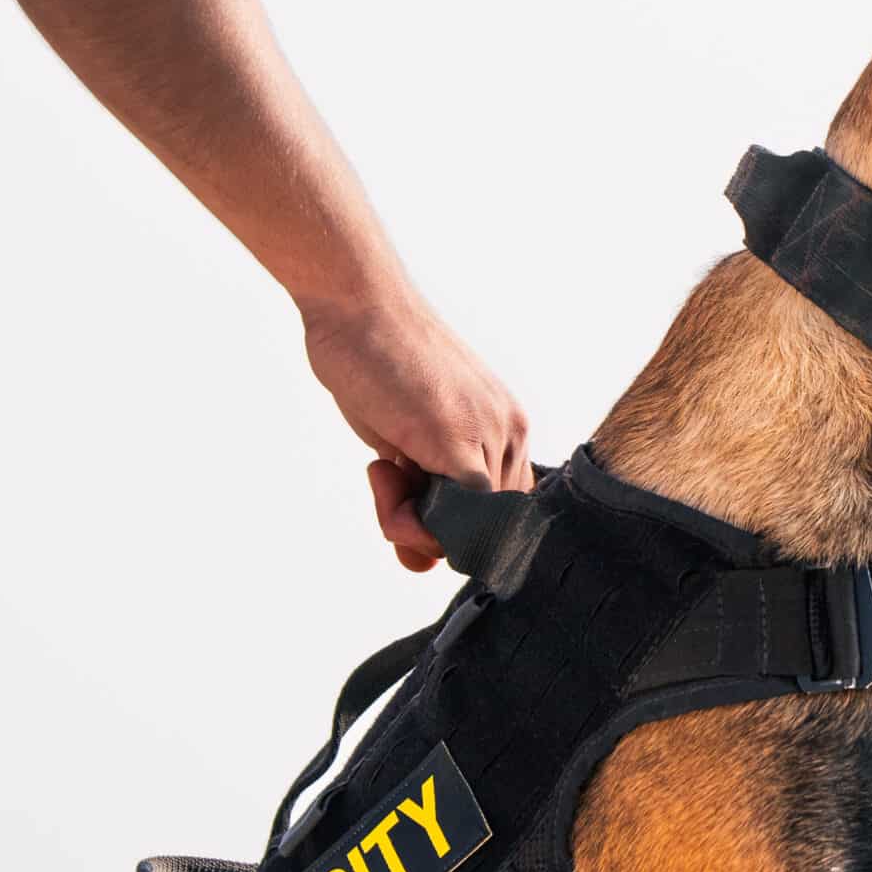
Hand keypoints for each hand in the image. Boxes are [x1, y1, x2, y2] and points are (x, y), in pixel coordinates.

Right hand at [299, 290, 531, 570]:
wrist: (360, 305)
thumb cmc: (377, 363)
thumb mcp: (404, 440)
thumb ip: (421, 496)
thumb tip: (422, 565)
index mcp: (507, 426)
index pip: (497, 512)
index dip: (450, 524)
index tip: (404, 495)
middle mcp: (511, 431)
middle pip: (482, 527)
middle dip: (429, 528)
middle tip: (386, 481)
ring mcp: (490, 436)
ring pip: (464, 528)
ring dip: (410, 521)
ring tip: (382, 470)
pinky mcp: (458, 441)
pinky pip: (455, 517)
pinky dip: (413, 520)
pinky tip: (382, 471)